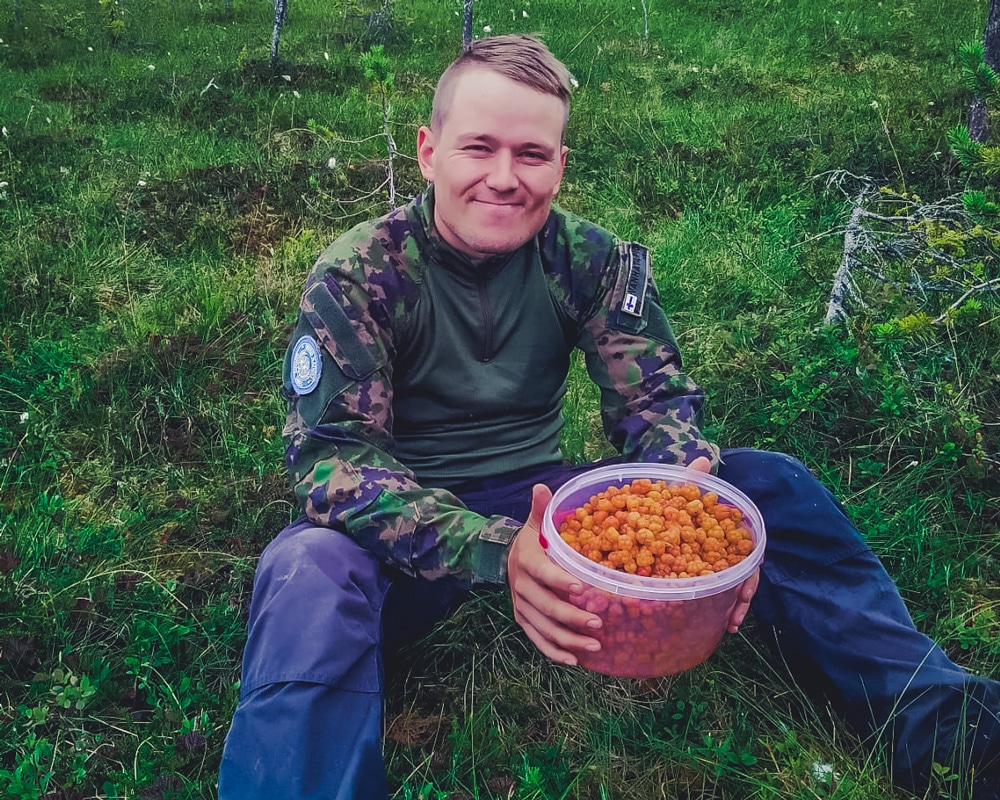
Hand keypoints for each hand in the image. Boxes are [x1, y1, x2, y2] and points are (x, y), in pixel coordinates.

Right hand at [506, 484, 602, 665]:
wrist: (507, 559)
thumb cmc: (533, 540)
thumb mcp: (536, 522)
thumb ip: (541, 509)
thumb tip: (541, 486)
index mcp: (526, 561)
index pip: (542, 573)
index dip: (560, 580)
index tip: (581, 588)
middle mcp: (521, 586)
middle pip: (545, 606)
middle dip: (572, 616)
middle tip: (599, 623)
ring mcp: (522, 606)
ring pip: (543, 628)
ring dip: (568, 639)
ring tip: (596, 645)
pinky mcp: (523, 620)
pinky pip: (537, 640)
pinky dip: (554, 652)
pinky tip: (574, 660)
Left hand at [687, 456, 755, 632]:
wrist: (663, 507)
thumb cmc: (677, 501)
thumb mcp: (681, 492)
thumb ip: (691, 480)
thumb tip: (703, 459)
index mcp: (726, 534)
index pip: (745, 557)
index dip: (747, 576)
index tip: (744, 591)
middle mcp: (725, 551)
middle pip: (740, 577)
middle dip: (740, 599)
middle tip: (734, 617)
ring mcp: (713, 564)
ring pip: (729, 588)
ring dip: (730, 607)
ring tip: (728, 625)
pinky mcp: (698, 575)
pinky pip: (711, 593)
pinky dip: (712, 607)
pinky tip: (713, 623)